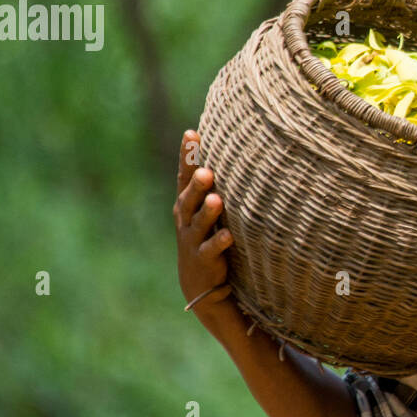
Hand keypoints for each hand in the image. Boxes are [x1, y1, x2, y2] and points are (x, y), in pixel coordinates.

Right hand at [175, 129, 234, 315]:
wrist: (199, 281)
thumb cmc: (206, 234)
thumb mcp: (204, 208)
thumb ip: (210, 184)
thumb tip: (232, 146)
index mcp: (186, 202)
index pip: (185, 175)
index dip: (187, 156)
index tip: (191, 134)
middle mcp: (187, 218)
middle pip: (190, 198)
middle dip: (197, 184)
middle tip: (206, 170)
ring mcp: (193, 239)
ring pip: (200, 223)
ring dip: (208, 212)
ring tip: (217, 199)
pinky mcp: (204, 259)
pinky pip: (212, 250)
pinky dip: (220, 242)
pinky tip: (229, 235)